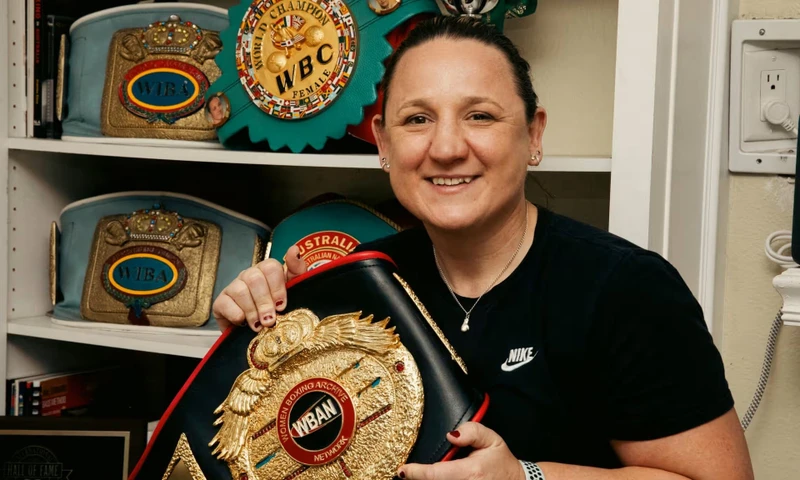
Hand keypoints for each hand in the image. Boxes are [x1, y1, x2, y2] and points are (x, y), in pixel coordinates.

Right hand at [212, 245, 306, 330]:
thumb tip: (295, 250)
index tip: (282, 306)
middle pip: (254, 278)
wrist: (260, 334)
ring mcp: (233, 287)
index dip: (277, 287)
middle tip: (270, 320)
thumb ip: (297, 271)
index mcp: (267, 271)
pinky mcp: (221, 302)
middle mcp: (249, 275)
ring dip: (251, 311)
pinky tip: (243, 323)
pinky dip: (236, 315)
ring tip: (259, 325)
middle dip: (264, 302)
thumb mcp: (294, 291)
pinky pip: (225, 303)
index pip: (270, 267)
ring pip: (240, 290)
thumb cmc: (278, 310)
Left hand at [399, 422, 523, 479]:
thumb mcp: (491, 439)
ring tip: (417, 476)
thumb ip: (472, 431)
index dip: (416, 473)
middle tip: (407, 473)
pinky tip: (429, 479)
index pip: (436, 474)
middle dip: (418, 479)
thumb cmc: (501, 462)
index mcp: (471, 471)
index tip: (403, 469)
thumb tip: (451, 435)